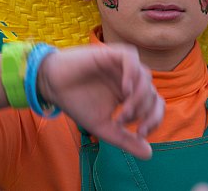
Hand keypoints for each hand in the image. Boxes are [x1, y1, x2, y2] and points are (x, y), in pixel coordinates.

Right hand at [37, 44, 164, 158]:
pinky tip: (125, 90)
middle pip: (152, 92)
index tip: (141, 133)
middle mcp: (129, 79)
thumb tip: (149, 155)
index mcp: (130, 94)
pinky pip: (131, 58)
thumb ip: (125, 139)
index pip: (155, 104)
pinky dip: (132, 74)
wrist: (52, 86)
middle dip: (143, 111)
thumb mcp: (103, 127)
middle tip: (122, 121)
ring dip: (139, 97)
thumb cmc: (77, 103)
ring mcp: (121, 65)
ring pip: (146, 76)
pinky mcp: (111, 53)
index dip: (155, 119)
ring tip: (121, 112)